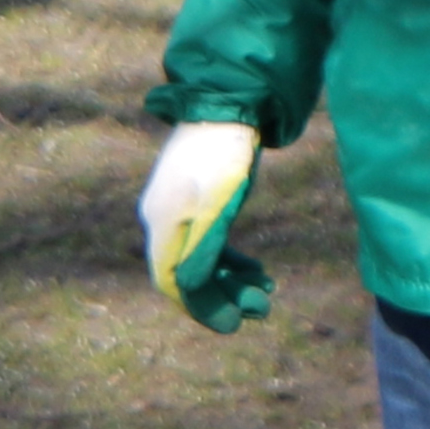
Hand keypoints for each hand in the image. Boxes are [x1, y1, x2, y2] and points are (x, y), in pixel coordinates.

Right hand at [138, 119, 267, 329]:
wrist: (225, 103)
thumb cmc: (222, 155)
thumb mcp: (218, 205)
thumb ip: (203, 249)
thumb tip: (189, 291)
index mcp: (162, 226)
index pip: (173, 282)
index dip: (201, 307)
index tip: (233, 325)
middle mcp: (163, 223)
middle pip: (189, 274)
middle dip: (225, 295)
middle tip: (262, 308)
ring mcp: (179, 211)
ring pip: (201, 259)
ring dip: (232, 279)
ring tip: (266, 288)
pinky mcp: (196, 200)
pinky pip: (209, 241)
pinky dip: (231, 258)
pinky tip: (255, 266)